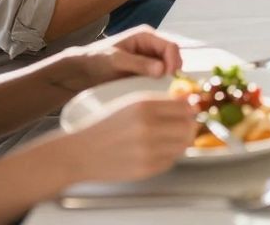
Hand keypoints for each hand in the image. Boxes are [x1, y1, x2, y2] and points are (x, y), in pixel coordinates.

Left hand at [55, 24, 183, 91]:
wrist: (81, 72)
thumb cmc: (96, 60)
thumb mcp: (116, 61)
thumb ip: (139, 64)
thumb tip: (163, 70)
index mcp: (146, 36)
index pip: (171, 46)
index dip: (174, 62)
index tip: (169, 79)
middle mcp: (152, 46)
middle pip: (173, 58)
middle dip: (173, 72)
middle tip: (168, 89)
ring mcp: (150, 60)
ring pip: (169, 69)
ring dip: (168, 80)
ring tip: (161, 92)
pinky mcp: (146, 72)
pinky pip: (161, 78)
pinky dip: (161, 85)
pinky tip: (155, 94)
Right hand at [68, 93, 195, 182]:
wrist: (80, 153)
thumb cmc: (104, 126)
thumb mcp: (130, 104)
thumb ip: (161, 101)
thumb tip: (189, 99)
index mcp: (144, 106)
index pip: (185, 107)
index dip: (189, 110)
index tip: (188, 112)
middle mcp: (147, 127)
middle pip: (188, 127)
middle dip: (188, 127)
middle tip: (179, 127)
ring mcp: (147, 150)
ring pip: (182, 146)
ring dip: (178, 142)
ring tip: (164, 139)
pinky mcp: (146, 169)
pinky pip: (170, 161)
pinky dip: (166, 156)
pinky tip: (152, 151)